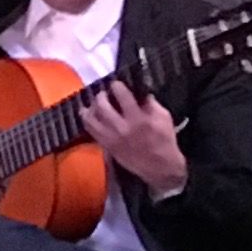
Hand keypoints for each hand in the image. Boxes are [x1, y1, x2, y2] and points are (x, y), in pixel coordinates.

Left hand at [81, 81, 189, 196]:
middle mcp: (123, 127)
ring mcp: (112, 138)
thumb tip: (140, 90)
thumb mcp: (164, 117)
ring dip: (91, 107)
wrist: (160, 167)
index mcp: (139, 118)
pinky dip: (86, 120)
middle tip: (104, 93)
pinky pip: (90, 131)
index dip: (117, 86)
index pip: (123, 96)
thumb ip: (151, 103)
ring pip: (92, 118)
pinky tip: (86, 114)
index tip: (115, 83)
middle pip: (103, 105)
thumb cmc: (164, 140)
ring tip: (94, 102)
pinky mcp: (107, 146)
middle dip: (101, 95)